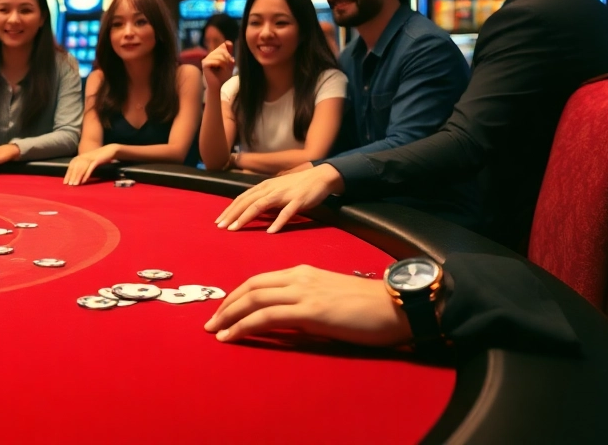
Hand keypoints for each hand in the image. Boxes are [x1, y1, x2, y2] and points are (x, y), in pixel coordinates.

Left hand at [63, 144, 117, 184]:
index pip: (72, 166)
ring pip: (82, 168)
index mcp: (81, 156)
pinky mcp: (97, 160)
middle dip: (71, 176)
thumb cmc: (100, 157)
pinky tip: (84, 181)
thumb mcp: (90, 161)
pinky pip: (90, 168)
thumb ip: (84, 166)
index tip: (65, 182)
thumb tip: (77, 176)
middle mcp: (84, 156)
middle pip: (76, 167)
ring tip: (75, 184)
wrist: (110, 150)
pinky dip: (86, 175)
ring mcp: (90, 157)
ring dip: (78, 176)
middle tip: (69, 184)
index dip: (68, 174)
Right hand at [201, 41, 235, 90]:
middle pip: (222, 50)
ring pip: (220, 56)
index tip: (230, 61)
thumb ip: (229, 53)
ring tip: (225, 69)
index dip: (228, 52)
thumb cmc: (222, 76)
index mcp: (214, 54)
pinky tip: (220, 70)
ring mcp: (206, 59)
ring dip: (225, 63)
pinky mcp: (205, 64)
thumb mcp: (229, 64)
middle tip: (228, 67)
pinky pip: (216, 61)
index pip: (223, 46)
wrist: (217, 86)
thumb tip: (228, 42)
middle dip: (228, 59)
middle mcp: (209, 55)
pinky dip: (221, 66)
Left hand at [203, 265, 411, 346]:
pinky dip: (244, 325)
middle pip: (250, 286)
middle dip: (226, 304)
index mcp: (302, 272)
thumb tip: (285, 318)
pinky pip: (267, 316)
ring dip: (229, 316)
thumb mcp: (329, 298)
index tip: (224, 310)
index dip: (238, 295)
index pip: (260, 280)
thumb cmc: (369, 307)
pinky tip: (232, 336)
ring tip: (215, 331)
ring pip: (254, 299)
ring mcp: (303, 292)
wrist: (396, 305)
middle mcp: (298, 276)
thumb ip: (305, 302)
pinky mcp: (309, 310)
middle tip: (211, 322)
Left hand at [214, 163, 343, 232]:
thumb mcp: (275, 190)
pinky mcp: (298, 200)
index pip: (242, 198)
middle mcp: (270, 189)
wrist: (320, 176)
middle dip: (232, 214)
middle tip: (221, 227)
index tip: (219, 221)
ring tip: (235, 229)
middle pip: (246, 202)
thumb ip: (263, 198)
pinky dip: (277, 221)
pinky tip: (270, 232)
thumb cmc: (296, 185)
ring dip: (246, 217)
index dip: (229, 209)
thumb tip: (248, 210)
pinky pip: (286, 212)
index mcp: (264, 187)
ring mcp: (283, 194)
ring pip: (260, 205)